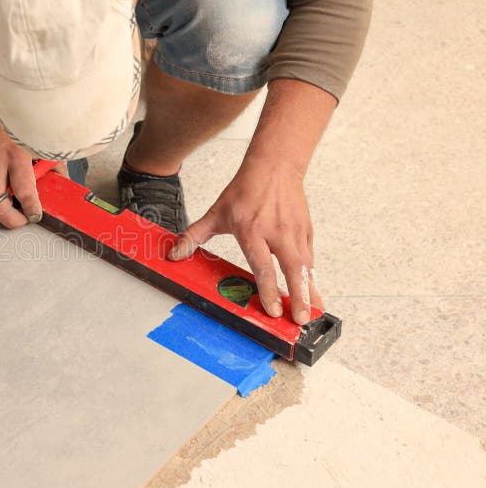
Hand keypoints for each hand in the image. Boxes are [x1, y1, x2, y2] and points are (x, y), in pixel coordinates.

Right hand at [0, 96, 42, 227]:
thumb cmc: (2, 129)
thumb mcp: (30, 141)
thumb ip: (49, 162)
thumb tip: (61, 180)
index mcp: (15, 157)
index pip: (25, 193)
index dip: (33, 210)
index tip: (36, 214)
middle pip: (0, 209)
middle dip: (15, 221)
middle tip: (22, 218)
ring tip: (6, 213)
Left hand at [168, 159, 322, 324]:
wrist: (274, 166)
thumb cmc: (245, 191)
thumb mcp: (215, 213)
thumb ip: (194, 236)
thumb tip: (174, 254)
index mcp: (252, 230)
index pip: (262, 265)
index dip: (268, 289)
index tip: (273, 309)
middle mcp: (276, 232)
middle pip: (292, 269)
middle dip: (298, 296)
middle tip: (299, 320)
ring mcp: (294, 232)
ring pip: (306, 266)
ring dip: (311, 291)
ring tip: (313, 314)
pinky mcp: (306, 231)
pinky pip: (310, 259)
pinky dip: (312, 278)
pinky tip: (312, 294)